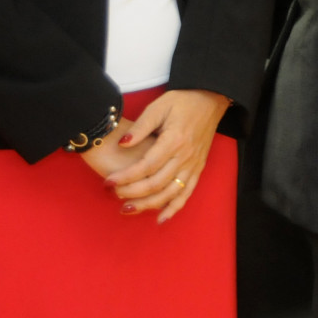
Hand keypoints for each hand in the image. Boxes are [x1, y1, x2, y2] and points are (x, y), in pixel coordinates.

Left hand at [103, 89, 229, 222]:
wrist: (210, 99)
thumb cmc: (182, 101)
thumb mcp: (159, 106)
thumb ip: (140, 127)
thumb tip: (123, 144)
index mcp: (174, 140)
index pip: (146, 166)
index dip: (125, 177)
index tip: (107, 182)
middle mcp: (185, 156)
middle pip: (156, 183)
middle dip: (132, 192)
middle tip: (113, 194)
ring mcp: (193, 164)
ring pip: (170, 192)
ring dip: (148, 205)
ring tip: (128, 209)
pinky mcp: (198, 168)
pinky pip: (187, 193)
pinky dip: (174, 208)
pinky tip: (160, 218)